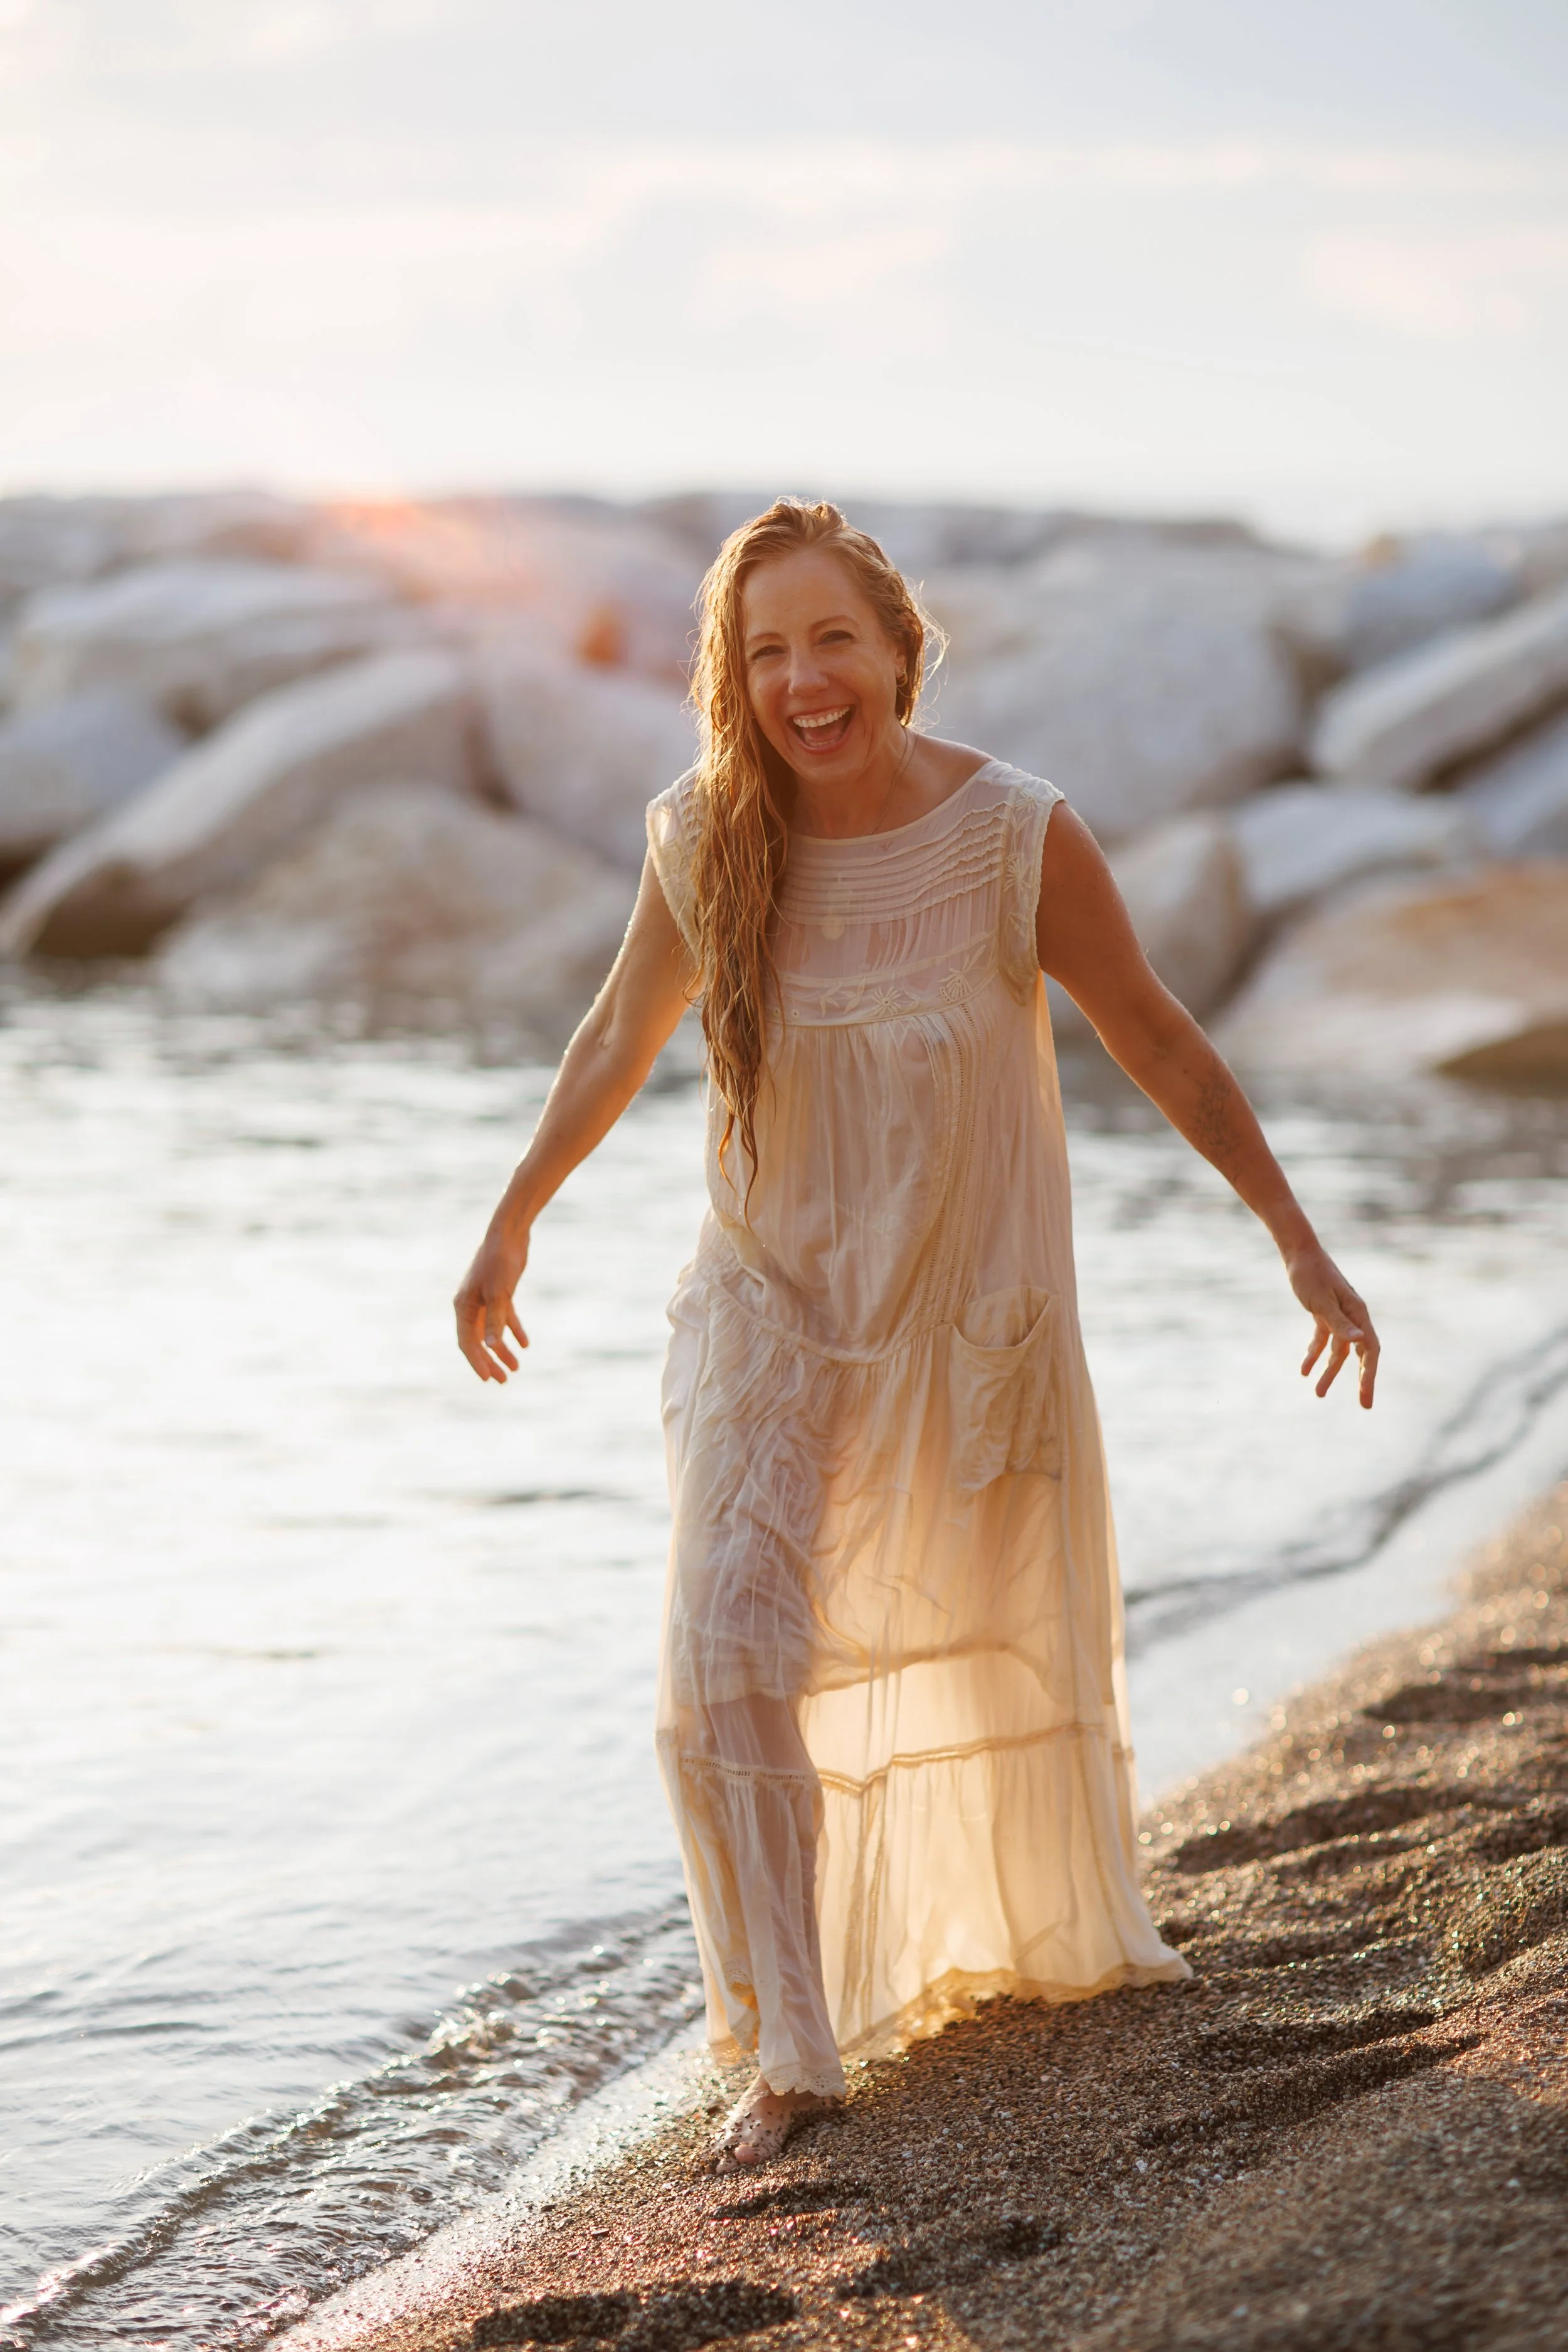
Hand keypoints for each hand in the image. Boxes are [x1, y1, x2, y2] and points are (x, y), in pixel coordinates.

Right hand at [453, 1224, 529, 1383]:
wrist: (510, 1235)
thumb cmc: (500, 1262)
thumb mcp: (499, 1294)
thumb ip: (495, 1321)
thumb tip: (490, 1347)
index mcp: (463, 1306)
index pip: (467, 1342)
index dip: (477, 1362)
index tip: (488, 1379)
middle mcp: (471, 1305)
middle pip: (478, 1340)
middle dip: (490, 1361)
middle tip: (503, 1380)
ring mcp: (485, 1299)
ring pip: (492, 1332)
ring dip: (502, 1350)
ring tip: (515, 1367)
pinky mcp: (500, 1293)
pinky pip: (505, 1318)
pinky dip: (513, 1330)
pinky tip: (525, 1344)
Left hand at [1288, 1244, 1378, 1409]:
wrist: (1299, 1254)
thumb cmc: (1311, 1275)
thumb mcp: (1322, 1302)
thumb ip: (1339, 1323)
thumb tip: (1360, 1342)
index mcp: (1358, 1313)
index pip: (1369, 1349)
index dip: (1369, 1373)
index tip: (1365, 1394)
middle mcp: (1352, 1316)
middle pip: (1360, 1354)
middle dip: (1362, 1379)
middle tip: (1365, 1404)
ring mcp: (1339, 1316)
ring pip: (1338, 1350)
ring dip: (1329, 1371)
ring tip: (1318, 1393)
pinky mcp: (1324, 1314)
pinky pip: (1322, 1340)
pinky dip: (1314, 1354)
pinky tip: (1304, 1370)